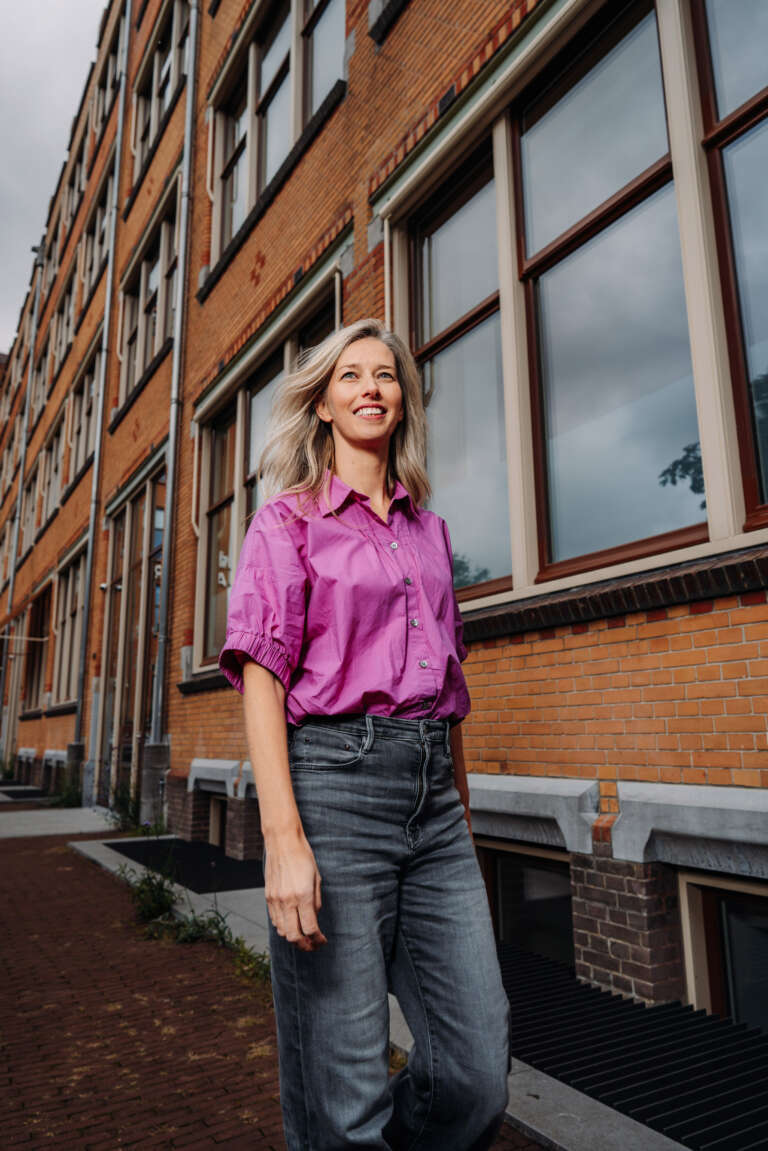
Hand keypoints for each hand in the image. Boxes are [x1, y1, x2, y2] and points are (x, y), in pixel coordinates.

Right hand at [265, 833, 327, 951]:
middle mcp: (287, 900)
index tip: (323, 940)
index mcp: (303, 895)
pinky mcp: (268, 897)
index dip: (318, 939)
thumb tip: (314, 921)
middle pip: (294, 936)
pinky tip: (291, 925)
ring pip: (282, 931)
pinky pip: (274, 920)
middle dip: (305, 945)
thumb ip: (316, 902)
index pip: (310, 928)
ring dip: (293, 938)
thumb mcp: (317, 879)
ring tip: (303, 937)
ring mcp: (275, 900)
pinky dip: (283, 927)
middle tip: (313, 946)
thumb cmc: (303, 857)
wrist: (282, 842)